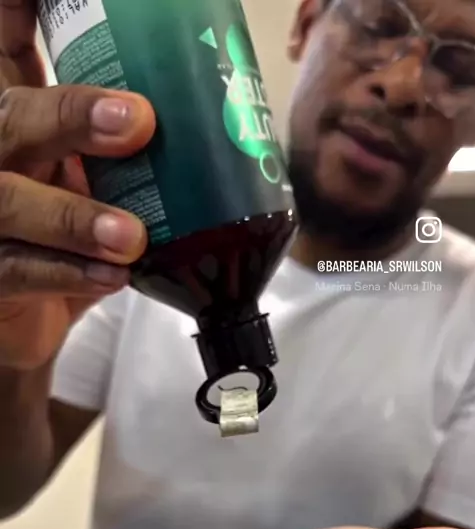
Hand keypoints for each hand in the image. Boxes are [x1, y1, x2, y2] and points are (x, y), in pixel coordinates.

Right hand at [0, 1, 155, 368]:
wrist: (29, 322)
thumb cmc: (69, 242)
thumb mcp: (96, 185)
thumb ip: (128, 155)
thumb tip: (223, 125)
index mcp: (21, 120)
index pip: (9, 45)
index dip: (19, 9)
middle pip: (12, 117)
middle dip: (71, 115)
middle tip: (140, 123)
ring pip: (10, 199)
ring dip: (75, 215)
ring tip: (131, 235)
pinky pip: (20, 271)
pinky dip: (70, 274)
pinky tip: (113, 276)